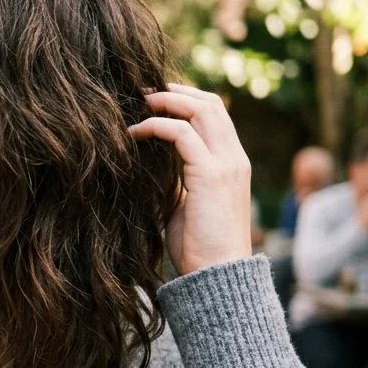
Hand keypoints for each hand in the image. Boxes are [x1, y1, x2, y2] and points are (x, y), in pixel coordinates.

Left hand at [128, 84, 252, 275]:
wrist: (217, 275)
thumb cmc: (199, 247)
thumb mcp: (186, 206)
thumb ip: (178, 183)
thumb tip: (155, 169)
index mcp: (232, 164)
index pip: (215, 115)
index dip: (186, 100)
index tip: (155, 99)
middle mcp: (234, 159)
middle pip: (210, 104)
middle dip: (175, 91)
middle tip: (142, 92)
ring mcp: (226, 164)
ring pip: (201, 110)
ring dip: (166, 101)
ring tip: (137, 103)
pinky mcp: (211, 175)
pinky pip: (182, 134)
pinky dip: (156, 126)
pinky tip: (133, 133)